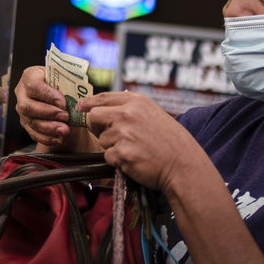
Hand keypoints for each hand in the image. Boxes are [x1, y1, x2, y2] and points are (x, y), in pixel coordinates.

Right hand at [14, 65, 72, 147]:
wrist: (61, 98)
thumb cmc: (62, 85)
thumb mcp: (65, 77)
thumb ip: (70, 81)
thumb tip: (82, 87)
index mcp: (30, 76)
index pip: (34, 85)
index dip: (48, 95)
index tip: (63, 103)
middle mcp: (22, 93)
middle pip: (28, 106)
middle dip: (49, 113)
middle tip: (66, 117)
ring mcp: (22, 110)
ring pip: (31, 121)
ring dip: (49, 128)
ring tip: (65, 130)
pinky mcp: (26, 124)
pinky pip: (34, 134)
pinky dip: (47, 138)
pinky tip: (60, 138)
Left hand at [79, 91, 206, 193]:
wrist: (183, 165)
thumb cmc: (169, 141)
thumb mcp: (153, 113)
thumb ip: (130, 108)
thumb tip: (102, 106)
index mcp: (136, 102)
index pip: (103, 98)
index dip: (88, 103)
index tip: (81, 107)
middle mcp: (128, 114)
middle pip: (93, 117)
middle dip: (96, 127)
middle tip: (109, 136)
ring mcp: (124, 134)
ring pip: (101, 140)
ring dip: (112, 147)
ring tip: (134, 149)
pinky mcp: (122, 154)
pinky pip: (108, 157)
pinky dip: (117, 161)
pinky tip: (134, 159)